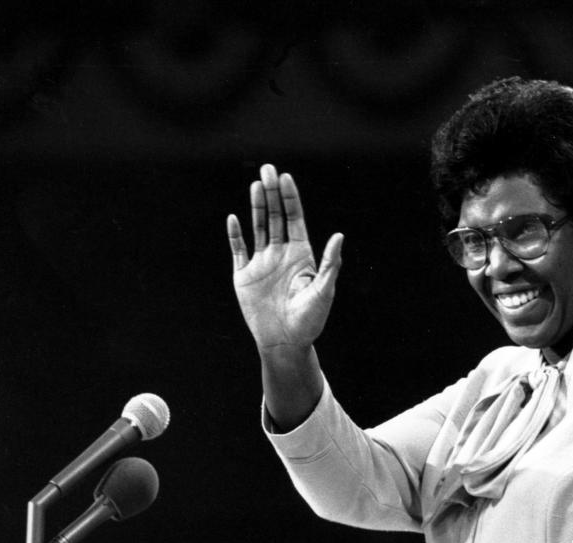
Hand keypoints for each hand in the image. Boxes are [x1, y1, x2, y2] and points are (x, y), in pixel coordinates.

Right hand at [227, 164, 342, 353]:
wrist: (286, 342)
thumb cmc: (310, 320)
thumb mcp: (324, 291)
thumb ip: (330, 264)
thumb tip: (339, 236)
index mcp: (301, 254)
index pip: (294, 219)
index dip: (290, 198)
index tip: (285, 177)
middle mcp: (281, 254)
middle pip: (276, 217)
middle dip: (272, 193)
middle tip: (267, 169)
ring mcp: (262, 263)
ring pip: (258, 227)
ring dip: (257, 207)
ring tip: (255, 185)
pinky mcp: (244, 275)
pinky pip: (238, 250)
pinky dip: (235, 235)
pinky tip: (233, 218)